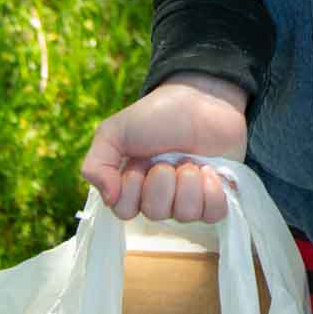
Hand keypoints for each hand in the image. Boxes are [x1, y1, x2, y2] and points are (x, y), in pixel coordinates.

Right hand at [81, 73, 249, 223]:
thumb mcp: (114, 131)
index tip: (139, 162)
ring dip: (188, 183)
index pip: (124, 210)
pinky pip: (213, 214)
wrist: (202, 98)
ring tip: (190, 161)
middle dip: (162, 181)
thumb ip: (96, 165)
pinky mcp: (216, 196)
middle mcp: (159, 195)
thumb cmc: (157, 114)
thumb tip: (109, 199)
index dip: (132, 188)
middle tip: (167, 159)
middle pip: (155, 213)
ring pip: (185, 215)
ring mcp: (188, 197)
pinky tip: (209, 171)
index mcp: (132, 184)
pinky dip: (212, 192)